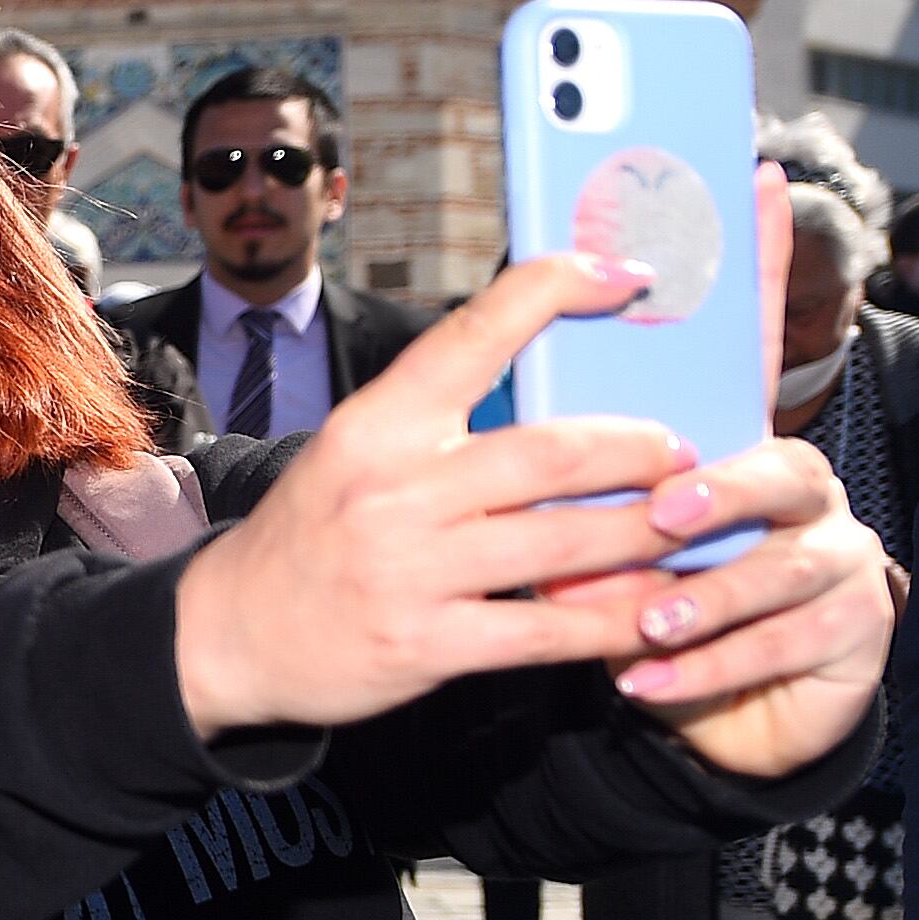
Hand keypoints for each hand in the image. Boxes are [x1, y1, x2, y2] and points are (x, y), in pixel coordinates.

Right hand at [174, 253, 746, 732]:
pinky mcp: (426, 645)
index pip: (474, 334)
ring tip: (689, 524)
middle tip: (684, 452)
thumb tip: (559, 385)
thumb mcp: (357, 451)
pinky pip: (548, 632)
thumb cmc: (314, 532)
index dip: (558, 290)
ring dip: (646, 534)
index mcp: (376, 423)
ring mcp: (409, 570)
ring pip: (566, 544)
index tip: (631, 274)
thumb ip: (442, 420)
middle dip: (640, 451)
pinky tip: (658, 613)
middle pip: (551, 455)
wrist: (229, 634)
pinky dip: (615, 622)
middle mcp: (392, 488)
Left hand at [559, 157, 891, 774]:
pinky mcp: (856, 623)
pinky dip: (717, 664)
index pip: (745, 340)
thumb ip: (576, 489)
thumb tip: (518, 444)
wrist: (720, 719)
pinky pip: (793, 639)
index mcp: (732, 444)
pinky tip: (651, 682)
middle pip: (777, 461)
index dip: (757, 261)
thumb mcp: (597, 543)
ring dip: (712, 592)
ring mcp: (838, 550)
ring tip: (650, 621)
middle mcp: (797, 483)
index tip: (748, 179)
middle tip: (663, 512)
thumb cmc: (646, 608)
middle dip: (718, 487)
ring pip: (787, 558)